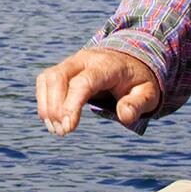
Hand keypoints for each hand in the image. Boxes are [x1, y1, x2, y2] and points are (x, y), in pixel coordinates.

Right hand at [35, 47, 161, 137]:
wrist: (130, 61)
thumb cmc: (137, 82)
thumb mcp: (148, 93)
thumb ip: (138, 104)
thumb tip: (125, 116)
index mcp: (107, 66)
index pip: (83, 82)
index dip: (72, 105)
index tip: (68, 128)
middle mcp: (86, 59)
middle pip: (59, 77)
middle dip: (55, 107)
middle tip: (62, 132)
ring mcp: (72, 62)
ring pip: (48, 77)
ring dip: (46, 105)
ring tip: (56, 130)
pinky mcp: (63, 68)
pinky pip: (45, 80)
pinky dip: (43, 100)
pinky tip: (51, 120)